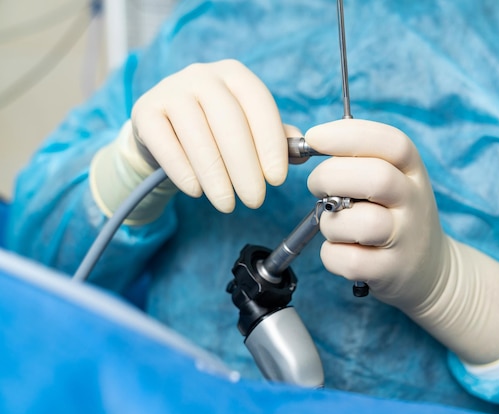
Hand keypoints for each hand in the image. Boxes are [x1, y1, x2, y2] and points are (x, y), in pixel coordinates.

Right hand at [131, 59, 288, 212]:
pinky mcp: (145, 111)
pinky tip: (196, 191)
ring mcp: (170, 90)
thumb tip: (302, 154)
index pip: (258, 104)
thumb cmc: (215, 131)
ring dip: (215, 176)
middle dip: (245, 167)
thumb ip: (276, 139)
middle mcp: (201, 75)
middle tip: (255, 201)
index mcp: (234, 74)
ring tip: (227, 204)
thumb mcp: (247, 129)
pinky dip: (183, 170)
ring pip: (197, 135)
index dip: (270, 143)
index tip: (277, 180)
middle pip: (228, 122)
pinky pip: (166, 143)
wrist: (164, 131)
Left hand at [306, 119, 498, 364]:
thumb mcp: (392, 180)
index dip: (348, 135)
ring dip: (332, 222)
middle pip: (376, 178)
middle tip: (316, 186)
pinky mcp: (391, 271)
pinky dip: (332, 254)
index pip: (391, 142)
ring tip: (333, 224)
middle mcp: (414, 201)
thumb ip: (357, 160)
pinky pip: (351, 261)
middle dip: (331, 176)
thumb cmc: (393, 215)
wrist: (430, 269)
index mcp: (412, 170)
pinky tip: (339, 250)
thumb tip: (309, 143)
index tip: (315, 137)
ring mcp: (406, 238)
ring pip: (363, 223)